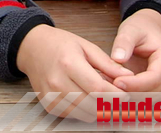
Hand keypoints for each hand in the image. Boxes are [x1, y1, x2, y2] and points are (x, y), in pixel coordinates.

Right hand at [16, 24, 131, 121]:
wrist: (32, 48)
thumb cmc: (59, 44)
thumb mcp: (86, 46)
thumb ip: (107, 64)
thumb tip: (128, 77)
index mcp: (69, 64)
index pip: (98, 89)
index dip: (116, 95)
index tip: (127, 95)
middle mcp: (58, 83)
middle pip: (93, 106)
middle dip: (111, 105)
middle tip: (119, 98)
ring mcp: (52, 97)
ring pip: (85, 115)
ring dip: (99, 110)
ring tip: (102, 96)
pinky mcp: (49, 106)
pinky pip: (75, 116)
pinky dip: (85, 111)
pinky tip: (86, 97)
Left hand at [110, 8, 160, 91]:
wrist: (148, 31)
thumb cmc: (141, 29)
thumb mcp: (130, 29)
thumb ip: (124, 42)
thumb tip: (118, 58)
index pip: (154, 78)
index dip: (135, 83)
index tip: (116, 82)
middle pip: (152, 91)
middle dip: (129, 90)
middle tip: (107, 84)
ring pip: (147, 98)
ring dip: (128, 95)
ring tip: (108, 84)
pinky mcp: (157, 90)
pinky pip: (144, 98)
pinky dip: (129, 95)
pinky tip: (114, 88)